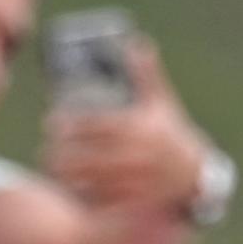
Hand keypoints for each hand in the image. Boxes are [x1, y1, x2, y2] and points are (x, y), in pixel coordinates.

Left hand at [43, 38, 209, 212]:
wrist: (197, 177)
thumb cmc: (172, 136)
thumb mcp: (163, 103)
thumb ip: (146, 75)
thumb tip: (134, 41)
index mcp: (141, 128)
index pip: (97, 125)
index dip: (70, 124)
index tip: (50, 122)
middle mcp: (139, 155)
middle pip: (90, 155)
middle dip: (63, 152)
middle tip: (45, 149)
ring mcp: (138, 181)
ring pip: (93, 180)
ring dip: (68, 175)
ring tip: (52, 168)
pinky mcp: (137, 202)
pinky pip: (104, 201)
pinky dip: (84, 195)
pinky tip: (70, 189)